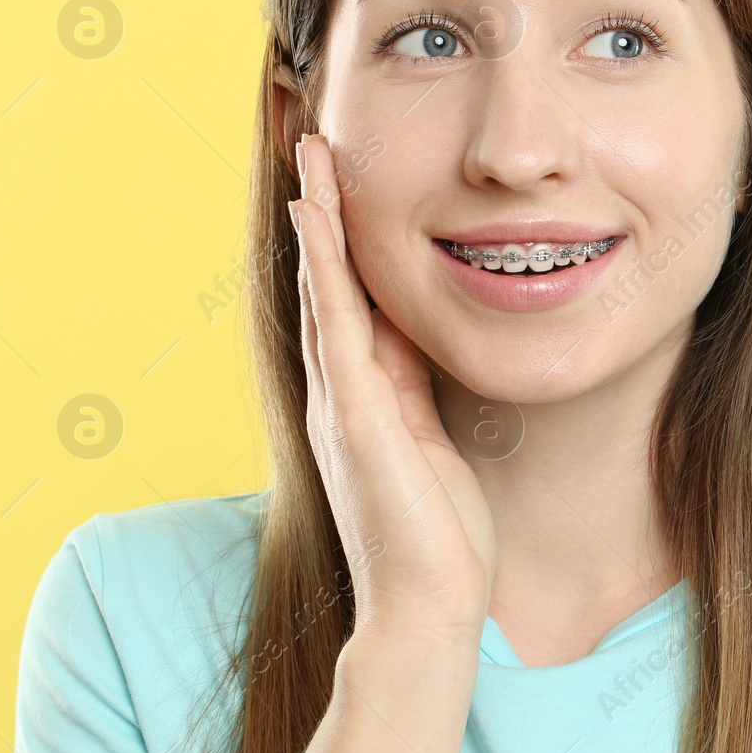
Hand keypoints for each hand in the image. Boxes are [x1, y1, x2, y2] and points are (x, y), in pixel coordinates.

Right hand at [290, 132, 495, 640]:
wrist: (428, 607)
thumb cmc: (439, 534)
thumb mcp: (436, 441)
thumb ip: (421, 390)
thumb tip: (426, 337)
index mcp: (364, 397)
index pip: (351, 299)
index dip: (345, 239)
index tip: (343, 181)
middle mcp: (340, 393)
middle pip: (327, 283)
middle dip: (321, 213)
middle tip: (314, 145)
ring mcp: (341, 403)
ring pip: (324, 292)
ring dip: (317, 221)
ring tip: (312, 158)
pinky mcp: (354, 418)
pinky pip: (336, 328)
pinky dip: (324, 270)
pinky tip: (319, 219)